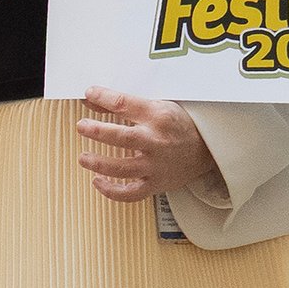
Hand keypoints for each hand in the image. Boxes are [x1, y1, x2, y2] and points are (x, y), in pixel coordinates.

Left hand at [76, 89, 216, 202]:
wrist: (206, 149)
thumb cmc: (178, 125)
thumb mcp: (157, 105)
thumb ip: (125, 105)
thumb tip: (91, 101)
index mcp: (158, 116)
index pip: (125, 104)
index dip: (103, 97)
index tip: (89, 94)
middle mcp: (156, 141)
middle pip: (122, 138)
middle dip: (98, 132)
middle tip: (81, 126)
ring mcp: (155, 165)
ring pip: (123, 168)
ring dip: (99, 164)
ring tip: (83, 157)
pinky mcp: (155, 184)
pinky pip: (130, 193)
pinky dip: (111, 191)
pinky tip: (97, 181)